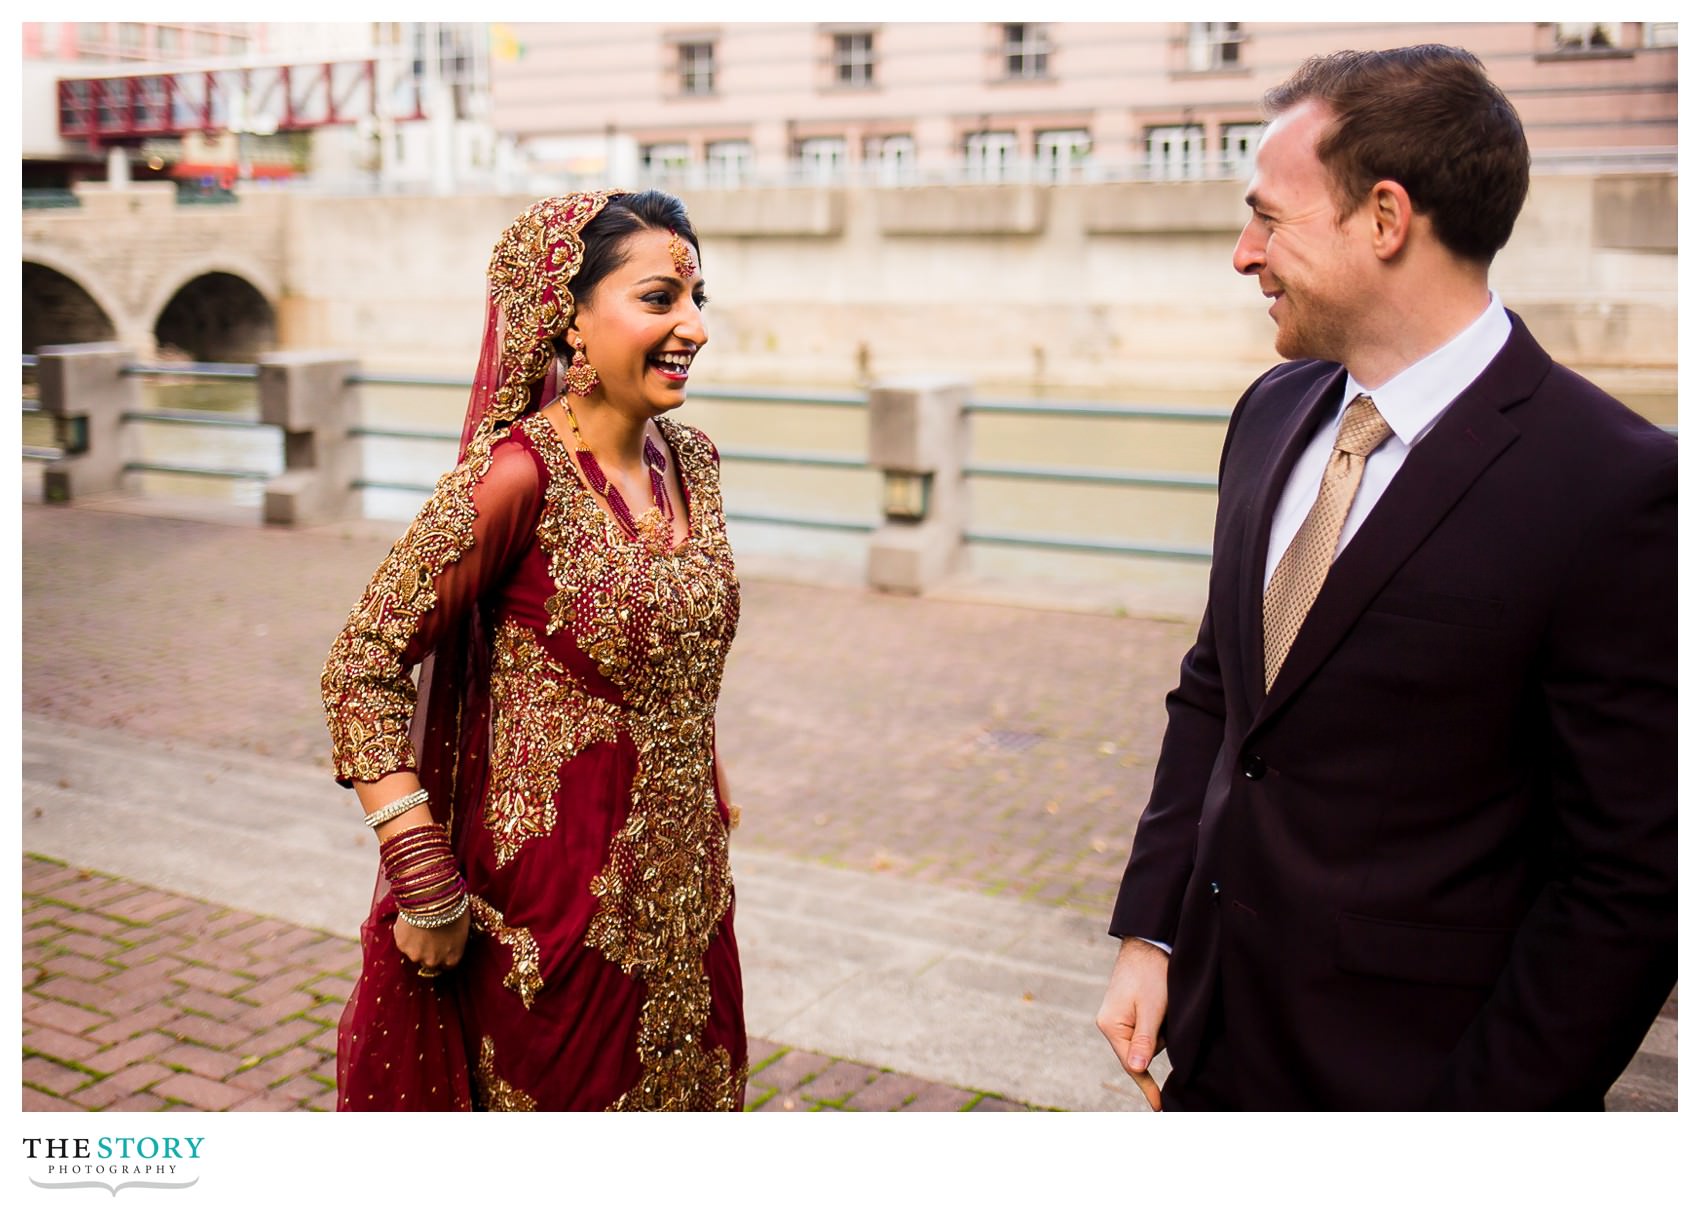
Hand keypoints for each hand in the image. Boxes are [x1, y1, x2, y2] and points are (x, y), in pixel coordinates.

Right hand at [393, 913, 469, 973]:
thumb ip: (457, 940)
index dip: (444, 955)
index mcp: (452, 958)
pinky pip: (404, 942)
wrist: (433, 900)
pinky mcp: (402, 946)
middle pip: (430, 962)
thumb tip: (455, 938)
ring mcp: (416, 955)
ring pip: (415, 953)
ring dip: (416, 944)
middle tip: (429, 936)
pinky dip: (405, 935)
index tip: (442, 946)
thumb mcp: (463, 927)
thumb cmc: (453, 909)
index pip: (447, 965)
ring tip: (419, 927)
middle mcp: (434, 961)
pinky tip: (410, 922)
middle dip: (429, 952)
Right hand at [1097, 936, 1169, 1110]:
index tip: (1161, 1107)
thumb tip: (1136, 1069)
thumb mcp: (1152, 1008)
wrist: (1150, 940)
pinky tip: (1163, 1006)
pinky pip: (1148, 1028)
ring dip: (1162, 1031)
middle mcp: (1111, 1023)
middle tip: (1168, 1017)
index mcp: (1111, 1025)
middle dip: (1159, 1044)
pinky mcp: (1130, 1010)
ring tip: (1166, 1004)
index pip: (1131, 1065)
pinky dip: (1160, 1023)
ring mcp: (1120, 1016)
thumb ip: (1144, 1040)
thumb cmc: (1151, 973)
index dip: (1147, 1086)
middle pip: (1141, 1053)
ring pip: (1148, 1041)